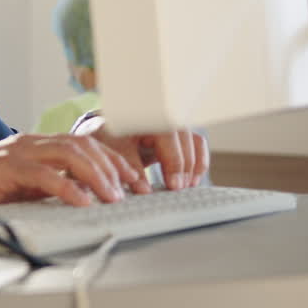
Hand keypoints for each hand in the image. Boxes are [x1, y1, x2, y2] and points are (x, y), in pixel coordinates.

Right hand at [0, 133, 152, 208]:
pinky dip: (66, 187)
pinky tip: (82, 200)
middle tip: (133, 188)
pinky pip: (42, 174)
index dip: (113, 159)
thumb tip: (86, 194)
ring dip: (96, 175)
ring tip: (113, 195)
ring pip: (68, 154)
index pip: (85, 143)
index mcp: (39, 145)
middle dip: (113, 166)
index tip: (134, 179)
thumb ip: (52, 184)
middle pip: (82, 144)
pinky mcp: (6, 167)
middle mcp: (33, 143)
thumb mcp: (26, 183)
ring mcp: (19, 152)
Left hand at [94, 128, 208, 189]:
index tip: (173, 185)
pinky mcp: (178, 136)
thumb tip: (145, 191)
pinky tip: (193, 179)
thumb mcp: (117, 152)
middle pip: (184, 140)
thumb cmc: (111, 138)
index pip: (167, 138)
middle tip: (179, 189)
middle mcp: (163, 117)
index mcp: (147, 116)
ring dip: (194, 164)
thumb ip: (132, 169)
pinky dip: (198, 161)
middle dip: (183, 166)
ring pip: (194, 141)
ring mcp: (173, 125)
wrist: (108, 131)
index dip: (173, 163)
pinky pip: (197, 144)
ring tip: (188, 186)